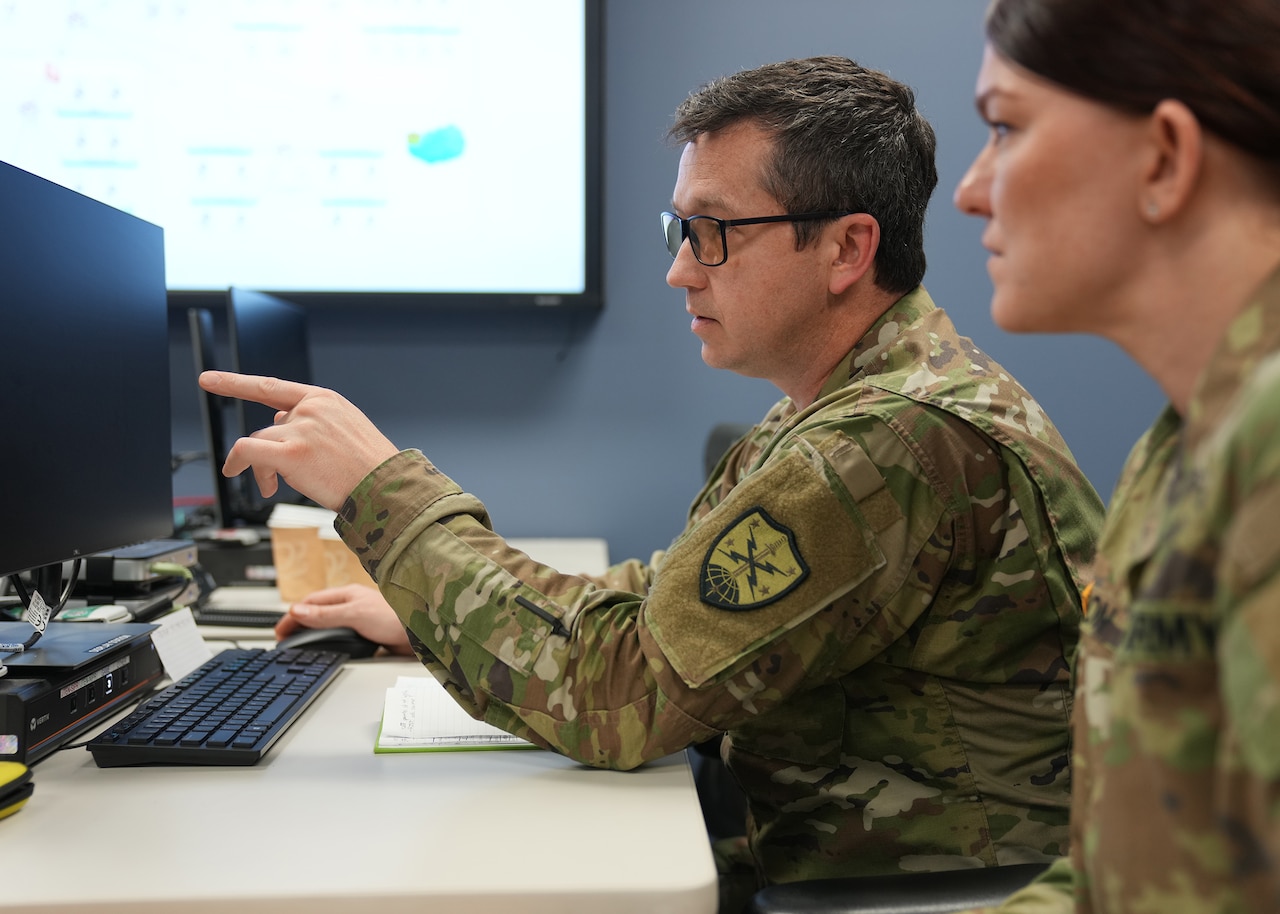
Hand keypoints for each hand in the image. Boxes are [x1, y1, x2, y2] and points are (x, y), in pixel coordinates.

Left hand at [198, 371, 399, 510]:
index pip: (272, 387)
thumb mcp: (346, 429)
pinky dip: (238, 462)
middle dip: (268, 452)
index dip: (236, 383)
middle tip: (271, 476)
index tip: (210, 380)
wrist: (387, 488)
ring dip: (260, 466)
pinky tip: (242, 474)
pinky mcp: (292, 452)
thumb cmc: (370, 467)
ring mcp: (301, 428)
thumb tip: (279, 418)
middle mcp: (311, 408)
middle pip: (269, 425)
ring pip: (259, 441)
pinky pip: (247, 450)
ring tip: (273, 486)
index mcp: (325, 400)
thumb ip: (312, 421)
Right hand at [275, 584, 412, 654]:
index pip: (310, 603)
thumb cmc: (395, 616)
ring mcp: (360, 620)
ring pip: (330, 625)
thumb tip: (296, 612)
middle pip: (317, 614)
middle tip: (284, 640)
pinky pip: (343, 638)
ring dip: (314, 633)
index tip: (279, 631)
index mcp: (346, 595)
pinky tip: (328, 651)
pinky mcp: (368, 634)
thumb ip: (325, 615)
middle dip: (299, 624)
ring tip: (300, 644)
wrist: (422, 633)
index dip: (292, 616)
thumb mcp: (354, 614)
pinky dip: (330, 643)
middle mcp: (352, 606)